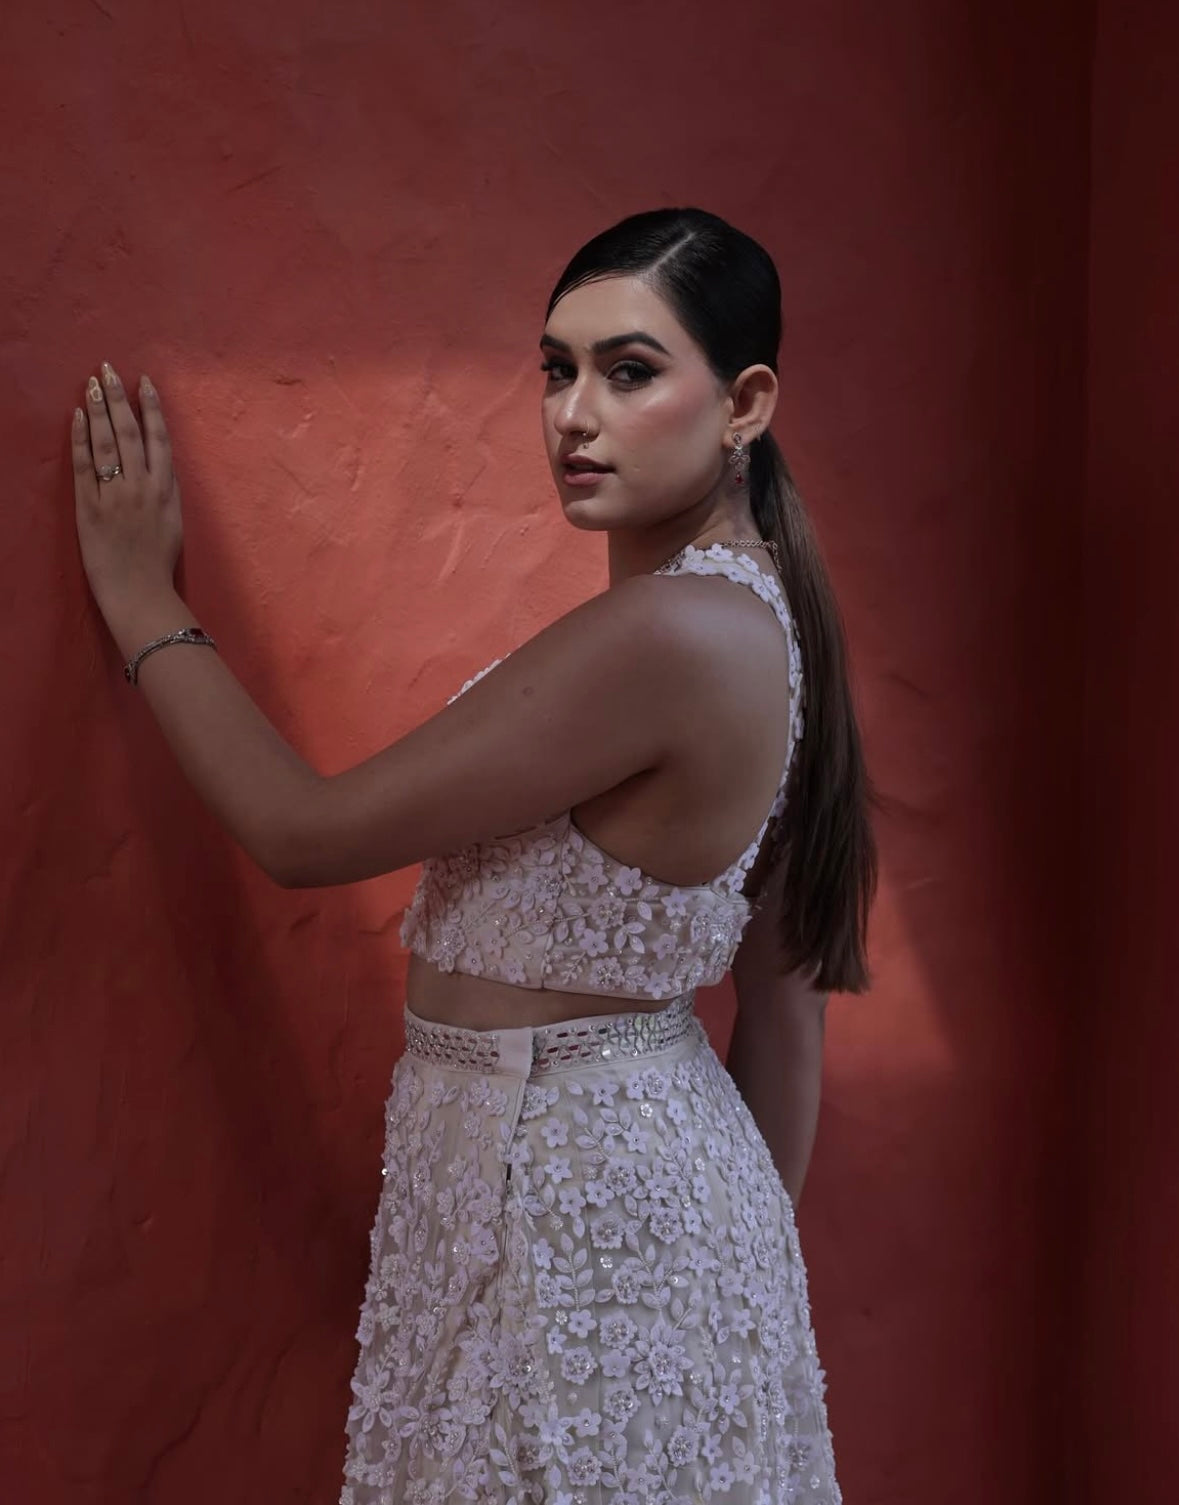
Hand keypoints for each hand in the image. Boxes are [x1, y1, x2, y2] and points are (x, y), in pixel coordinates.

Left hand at [71, 362, 183, 612]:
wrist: (141, 594)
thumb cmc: (158, 563)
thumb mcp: (175, 523)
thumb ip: (169, 491)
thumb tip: (164, 464)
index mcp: (166, 490)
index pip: (159, 439)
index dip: (151, 408)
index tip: (144, 383)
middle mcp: (143, 487)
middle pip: (131, 433)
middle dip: (119, 398)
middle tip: (109, 369)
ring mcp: (116, 496)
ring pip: (109, 443)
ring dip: (100, 410)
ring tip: (91, 383)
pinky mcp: (91, 508)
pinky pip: (85, 466)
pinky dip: (81, 439)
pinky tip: (77, 417)